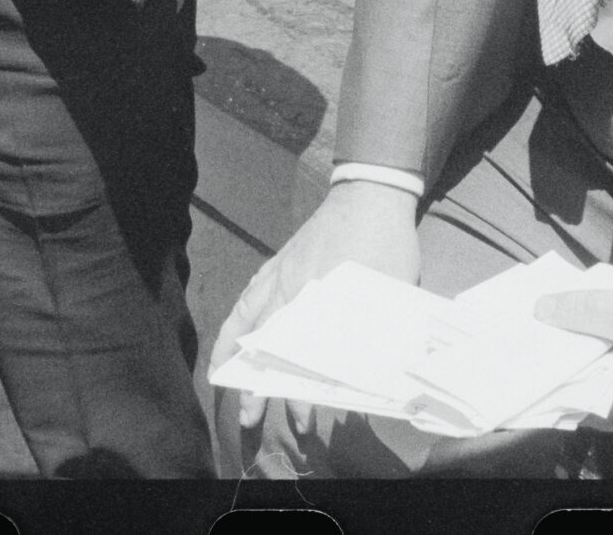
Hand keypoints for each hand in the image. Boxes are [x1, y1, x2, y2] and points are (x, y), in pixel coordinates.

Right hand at [210, 179, 420, 430]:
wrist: (371, 192)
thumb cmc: (387, 242)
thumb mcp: (393, 291)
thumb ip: (380, 330)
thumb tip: (374, 376)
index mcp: (320, 298)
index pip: (301, 357)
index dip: (299, 392)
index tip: (302, 419)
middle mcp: (291, 289)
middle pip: (263, 345)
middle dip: (253, 385)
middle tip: (249, 420)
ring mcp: (280, 274)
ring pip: (245, 319)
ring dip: (231, 354)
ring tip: (219, 381)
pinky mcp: (278, 262)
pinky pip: (248, 295)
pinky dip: (235, 320)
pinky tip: (231, 336)